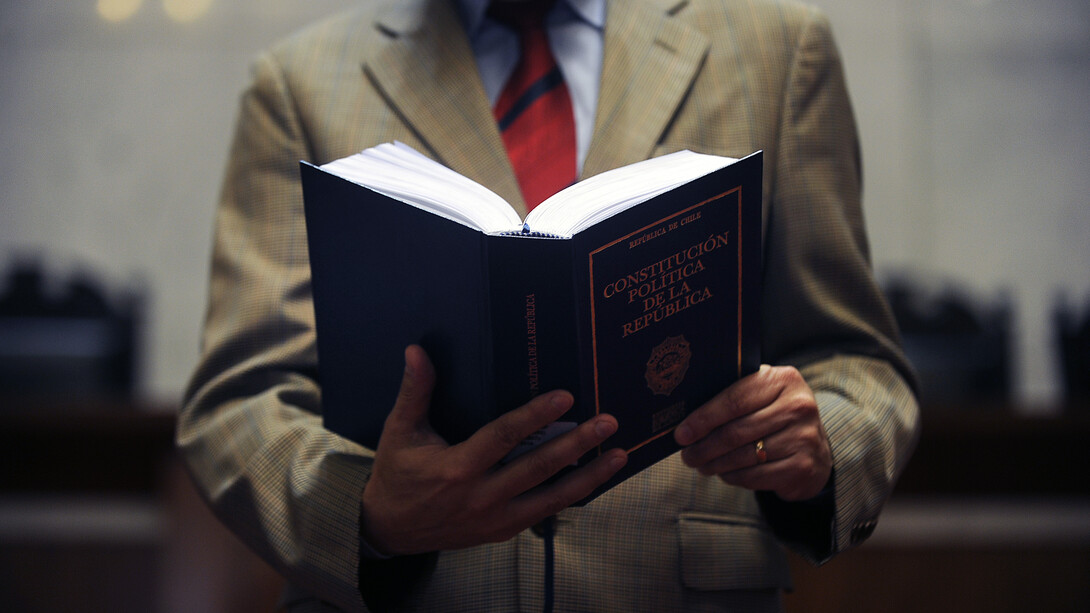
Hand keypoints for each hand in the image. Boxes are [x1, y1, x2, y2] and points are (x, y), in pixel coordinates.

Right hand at [361, 345, 627, 556]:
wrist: (390, 531)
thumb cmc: (397, 474)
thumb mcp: (399, 432)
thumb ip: (415, 391)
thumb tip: (417, 350)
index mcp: (457, 468)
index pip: (504, 437)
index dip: (535, 416)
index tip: (566, 397)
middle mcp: (481, 496)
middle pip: (538, 468)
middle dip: (577, 444)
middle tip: (608, 422)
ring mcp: (495, 519)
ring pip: (551, 497)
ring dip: (589, 476)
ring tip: (619, 454)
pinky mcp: (503, 531)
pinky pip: (544, 512)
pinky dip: (572, 496)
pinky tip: (596, 478)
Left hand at [673, 365, 830, 500]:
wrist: (817, 448)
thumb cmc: (776, 416)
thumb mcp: (762, 395)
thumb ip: (733, 397)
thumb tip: (686, 418)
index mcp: (783, 380)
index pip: (734, 400)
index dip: (703, 419)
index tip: (681, 434)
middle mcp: (798, 407)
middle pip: (736, 432)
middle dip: (704, 447)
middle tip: (687, 455)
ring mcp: (804, 438)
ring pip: (744, 456)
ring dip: (715, 464)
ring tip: (701, 465)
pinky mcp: (803, 467)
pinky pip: (756, 476)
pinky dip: (734, 477)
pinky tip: (725, 474)